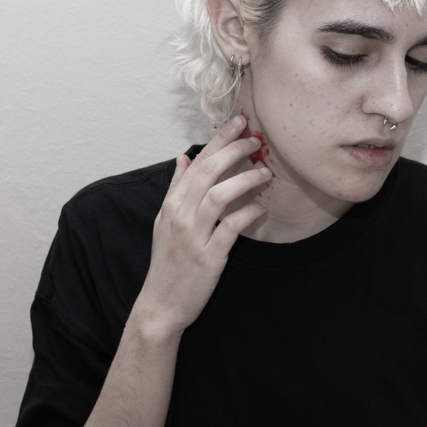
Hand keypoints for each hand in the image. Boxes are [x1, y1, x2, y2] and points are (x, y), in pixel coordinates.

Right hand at [131, 113, 270, 337]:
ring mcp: (193, 236)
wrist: (161, 304)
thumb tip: (183, 159)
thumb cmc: (167, 263)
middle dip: (234, 149)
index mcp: (171, 204)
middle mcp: (180, 215)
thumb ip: (175, 189)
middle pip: (208, 171)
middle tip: (256, 139)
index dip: (219, 139)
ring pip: (220, 195)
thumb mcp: (163, 222)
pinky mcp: (208, 257)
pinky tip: (260, 207)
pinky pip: (231, 228)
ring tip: (265, 172)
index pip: (197, 162)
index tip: (238, 122)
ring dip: (245, 179)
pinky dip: (247, 213)